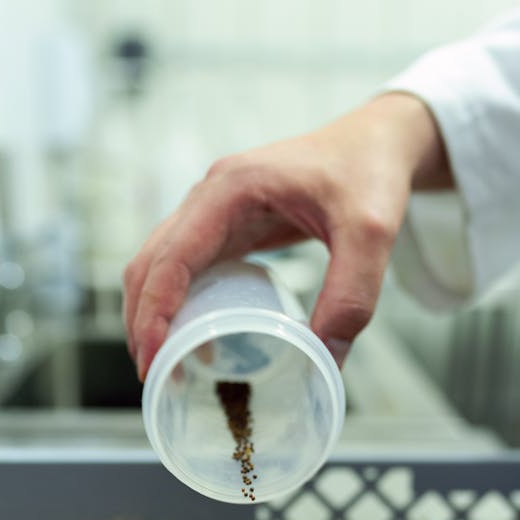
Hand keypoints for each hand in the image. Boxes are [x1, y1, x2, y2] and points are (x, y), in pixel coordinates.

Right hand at [124, 92, 450, 379]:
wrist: (377, 141)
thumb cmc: (370, 172)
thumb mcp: (371, 233)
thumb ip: (352, 296)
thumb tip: (323, 362)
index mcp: (229, 189)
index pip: (170, 258)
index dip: (154, 312)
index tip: (153, 361)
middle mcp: (209, 197)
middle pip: (149, 264)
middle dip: (142, 321)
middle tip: (156, 378)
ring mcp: (213, 210)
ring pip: (159, 267)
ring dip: (153, 315)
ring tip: (170, 367)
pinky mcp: (227, 226)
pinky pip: (186, 268)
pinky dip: (178, 305)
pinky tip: (196, 339)